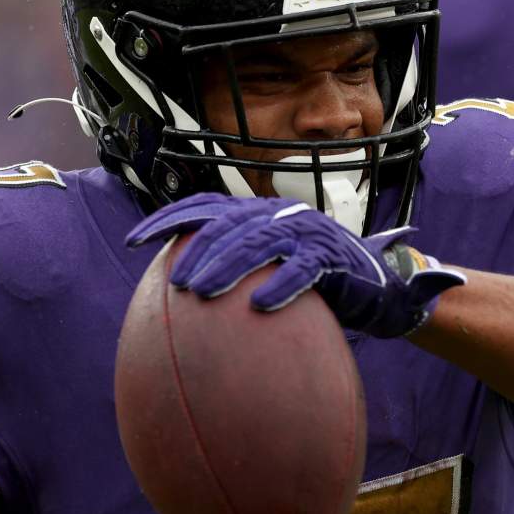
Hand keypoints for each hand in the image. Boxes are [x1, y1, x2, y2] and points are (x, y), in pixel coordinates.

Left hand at [127, 193, 465, 337]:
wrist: (379, 288)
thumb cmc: (316, 282)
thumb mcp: (271, 268)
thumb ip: (235, 264)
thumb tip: (174, 283)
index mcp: (261, 213)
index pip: (207, 207)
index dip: (170, 219)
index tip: (134, 242)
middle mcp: (281, 215)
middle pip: (230, 224)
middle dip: (198, 250)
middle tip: (176, 283)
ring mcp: (307, 233)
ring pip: (260, 243)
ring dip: (229, 267)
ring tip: (202, 294)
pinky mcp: (332, 258)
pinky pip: (303, 270)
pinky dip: (281, 285)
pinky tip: (260, 305)